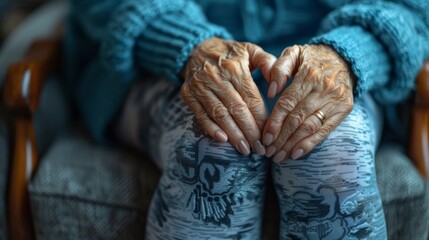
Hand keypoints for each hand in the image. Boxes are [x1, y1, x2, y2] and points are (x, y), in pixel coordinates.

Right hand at [181, 37, 275, 154]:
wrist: (196, 48)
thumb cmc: (230, 53)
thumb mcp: (250, 50)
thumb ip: (268, 63)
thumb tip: (277, 85)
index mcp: (235, 67)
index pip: (251, 98)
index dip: (261, 118)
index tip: (269, 134)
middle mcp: (216, 77)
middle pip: (236, 109)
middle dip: (250, 131)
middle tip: (260, 149)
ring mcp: (200, 86)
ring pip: (219, 114)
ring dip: (233, 134)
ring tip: (245, 149)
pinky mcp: (188, 94)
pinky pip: (200, 114)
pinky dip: (210, 128)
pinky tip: (222, 139)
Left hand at [262, 45, 354, 161]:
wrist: (344, 57)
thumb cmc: (311, 58)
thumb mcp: (294, 53)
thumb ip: (280, 69)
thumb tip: (271, 91)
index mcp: (308, 75)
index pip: (288, 103)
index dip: (275, 122)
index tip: (264, 137)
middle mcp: (323, 89)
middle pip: (298, 119)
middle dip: (281, 138)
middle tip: (267, 151)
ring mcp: (335, 101)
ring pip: (310, 127)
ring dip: (292, 144)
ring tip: (277, 156)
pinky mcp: (344, 109)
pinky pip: (325, 131)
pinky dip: (310, 144)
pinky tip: (295, 154)